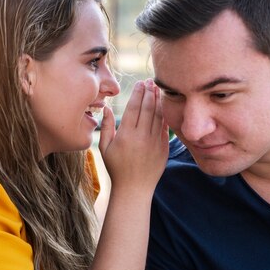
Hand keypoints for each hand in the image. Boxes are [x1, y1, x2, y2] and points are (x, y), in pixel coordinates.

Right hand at [98, 79, 168, 195]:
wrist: (134, 188)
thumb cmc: (116, 168)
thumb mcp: (105, 148)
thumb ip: (106, 127)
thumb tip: (107, 108)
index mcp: (126, 135)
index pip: (134, 107)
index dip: (137, 93)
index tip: (140, 83)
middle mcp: (142, 137)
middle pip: (147, 108)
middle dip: (149, 92)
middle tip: (150, 80)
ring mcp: (155, 142)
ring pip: (158, 115)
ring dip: (158, 100)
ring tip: (157, 88)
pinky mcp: (164, 148)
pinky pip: (164, 127)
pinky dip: (164, 114)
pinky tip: (163, 105)